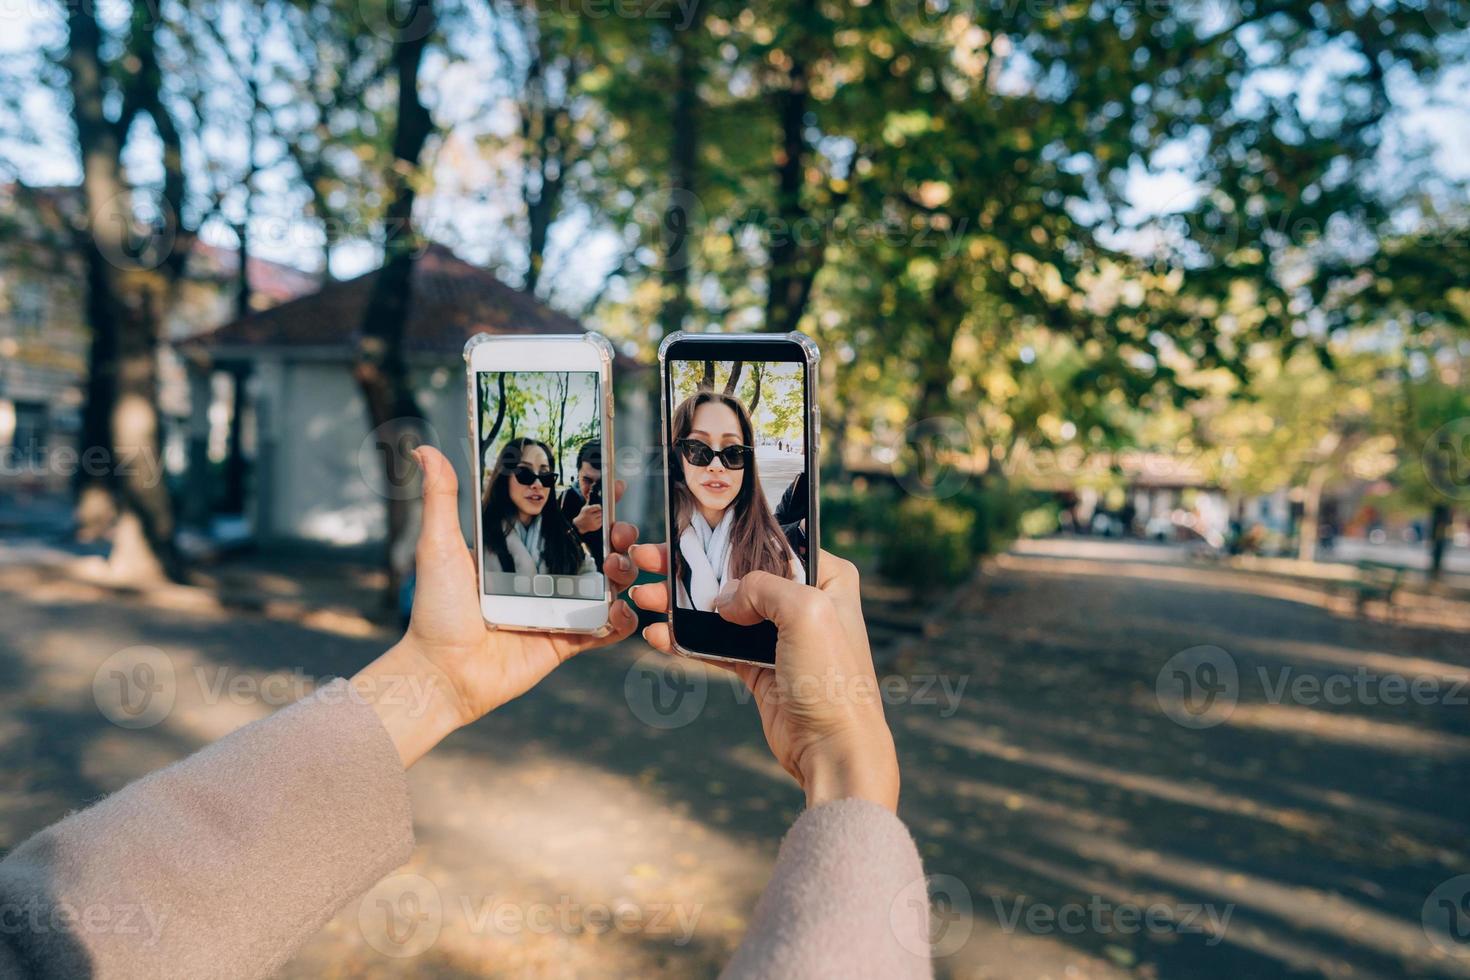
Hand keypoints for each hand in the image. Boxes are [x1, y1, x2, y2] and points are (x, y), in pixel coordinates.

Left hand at [353, 446, 639, 765]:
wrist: (441, 673)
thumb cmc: (435, 610)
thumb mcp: (439, 546)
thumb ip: (441, 498)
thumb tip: (424, 449)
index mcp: (519, 551)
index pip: (562, 518)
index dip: (590, 501)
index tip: (610, 482)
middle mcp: (542, 577)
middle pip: (593, 549)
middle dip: (617, 535)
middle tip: (622, 529)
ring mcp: (557, 610)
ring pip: (606, 585)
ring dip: (623, 571)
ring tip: (620, 565)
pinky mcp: (565, 642)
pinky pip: (603, 630)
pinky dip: (620, 621)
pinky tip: (622, 609)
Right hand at [572, 503, 602, 535]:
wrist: (579, 525)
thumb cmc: (583, 515)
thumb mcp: (584, 508)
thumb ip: (590, 503)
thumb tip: (593, 499)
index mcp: (587, 511)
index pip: (598, 507)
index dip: (599, 507)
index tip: (598, 508)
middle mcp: (590, 517)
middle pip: (601, 512)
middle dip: (600, 512)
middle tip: (598, 512)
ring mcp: (593, 522)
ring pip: (602, 517)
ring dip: (600, 516)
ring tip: (596, 516)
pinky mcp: (596, 527)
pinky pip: (601, 522)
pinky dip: (600, 521)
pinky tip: (596, 521)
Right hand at [628, 546, 899, 811]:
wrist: (832, 748)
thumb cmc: (834, 680)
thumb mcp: (805, 612)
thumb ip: (762, 587)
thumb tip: (724, 598)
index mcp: (828, 579)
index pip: (776, 542)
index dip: (733, 535)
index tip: (691, 528)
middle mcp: (805, 602)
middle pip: (740, 574)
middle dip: (693, 568)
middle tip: (652, 558)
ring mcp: (779, 636)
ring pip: (722, 609)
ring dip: (682, 604)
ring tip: (645, 595)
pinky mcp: (758, 667)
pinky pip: (715, 645)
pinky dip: (686, 639)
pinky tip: (659, 634)